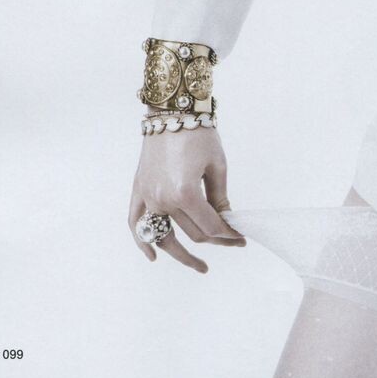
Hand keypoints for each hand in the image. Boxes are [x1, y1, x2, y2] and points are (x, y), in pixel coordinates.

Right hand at [128, 121, 245, 271]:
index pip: (210, 226)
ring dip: (182, 254)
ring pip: (165, 236)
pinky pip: (136, 223)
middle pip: (192, 232)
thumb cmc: (199, 133)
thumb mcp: (217, 165)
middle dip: (216, 240)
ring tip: (200, 266)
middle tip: (232, 242)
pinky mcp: (138, 190)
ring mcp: (148, 197)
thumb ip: (220, 197)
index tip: (241, 238)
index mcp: (186, 193)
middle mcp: (163, 199)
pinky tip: (153, 256)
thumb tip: (225, 219)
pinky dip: (143, 242)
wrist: (172, 111)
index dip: (228, 234)